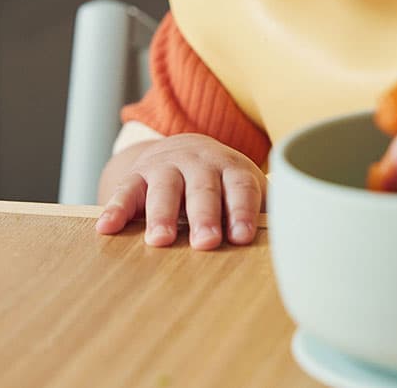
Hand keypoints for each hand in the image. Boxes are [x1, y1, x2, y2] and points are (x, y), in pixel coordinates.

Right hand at [95, 133, 265, 249]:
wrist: (182, 150)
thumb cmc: (222, 184)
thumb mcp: (243, 190)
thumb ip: (261, 213)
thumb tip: (289, 247)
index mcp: (231, 167)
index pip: (240, 186)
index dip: (242, 210)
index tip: (242, 237)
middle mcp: (199, 162)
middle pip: (203, 188)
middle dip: (204, 215)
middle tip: (206, 242)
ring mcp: (166, 166)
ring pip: (164, 187)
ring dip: (162, 214)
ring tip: (160, 241)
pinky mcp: (137, 175)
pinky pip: (125, 191)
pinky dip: (116, 209)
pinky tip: (107, 228)